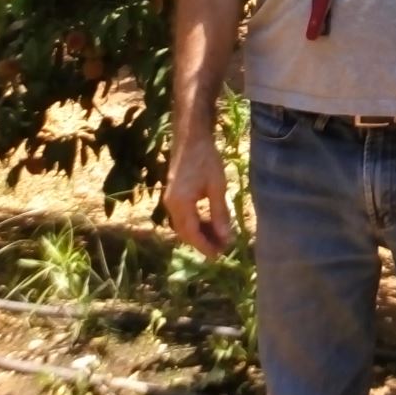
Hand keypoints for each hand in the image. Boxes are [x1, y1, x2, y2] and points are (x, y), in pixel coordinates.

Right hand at [163, 135, 232, 257]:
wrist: (191, 139)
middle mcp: (171, 205)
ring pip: (183, 225)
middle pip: (185, 233)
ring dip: (199, 233)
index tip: (219, 255)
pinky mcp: (173, 195)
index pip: (192, 234)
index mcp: (180, 204)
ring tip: (218, 238)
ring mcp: (170, 200)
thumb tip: (225, 236)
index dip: (205, 246)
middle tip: (221, 249)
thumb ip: (220, 213)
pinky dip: (195, 223)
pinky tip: (209, 223)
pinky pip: (183, 216)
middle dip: (202, 243)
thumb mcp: (217, 187)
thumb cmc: (206, 160)